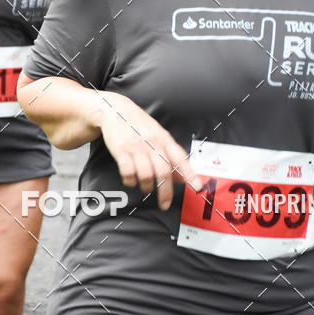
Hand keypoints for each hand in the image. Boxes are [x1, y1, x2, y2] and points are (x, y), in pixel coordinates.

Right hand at [97, 93, 201, 209]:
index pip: (180, 158)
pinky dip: (130, 181)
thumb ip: (170, 157)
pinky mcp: (121, 150)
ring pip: (146, 174)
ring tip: (146, 188)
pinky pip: (128, 172)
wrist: (116, 110)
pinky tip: (131, 181)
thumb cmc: (139, 125)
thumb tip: (181, 179)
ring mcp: (137, 147)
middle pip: (163, 172)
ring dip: (146, 187)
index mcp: (164, 139)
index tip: (197, 187)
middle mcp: (152, 143)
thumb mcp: (158, 137)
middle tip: (165, 204)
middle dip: (165, 192)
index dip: (190, 174)